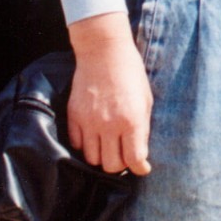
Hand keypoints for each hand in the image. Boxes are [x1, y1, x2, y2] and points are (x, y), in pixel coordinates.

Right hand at [67, 12, 152, 174]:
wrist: (103, 52)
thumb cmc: (130, 73)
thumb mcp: (145, 99)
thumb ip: (143, 128)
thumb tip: (140, 154)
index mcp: (131, 120)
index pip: (134, 159)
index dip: (140, 168)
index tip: (142, 168)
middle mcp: (109, 125)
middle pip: (111, 165)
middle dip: (121, 165)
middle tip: (125, 157)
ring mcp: (89, 122)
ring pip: (92, 159)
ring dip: (102, 158)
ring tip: (109, 148)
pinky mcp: (74, 117)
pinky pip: (77, 144)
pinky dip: (86, 146)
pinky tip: (95, 137)